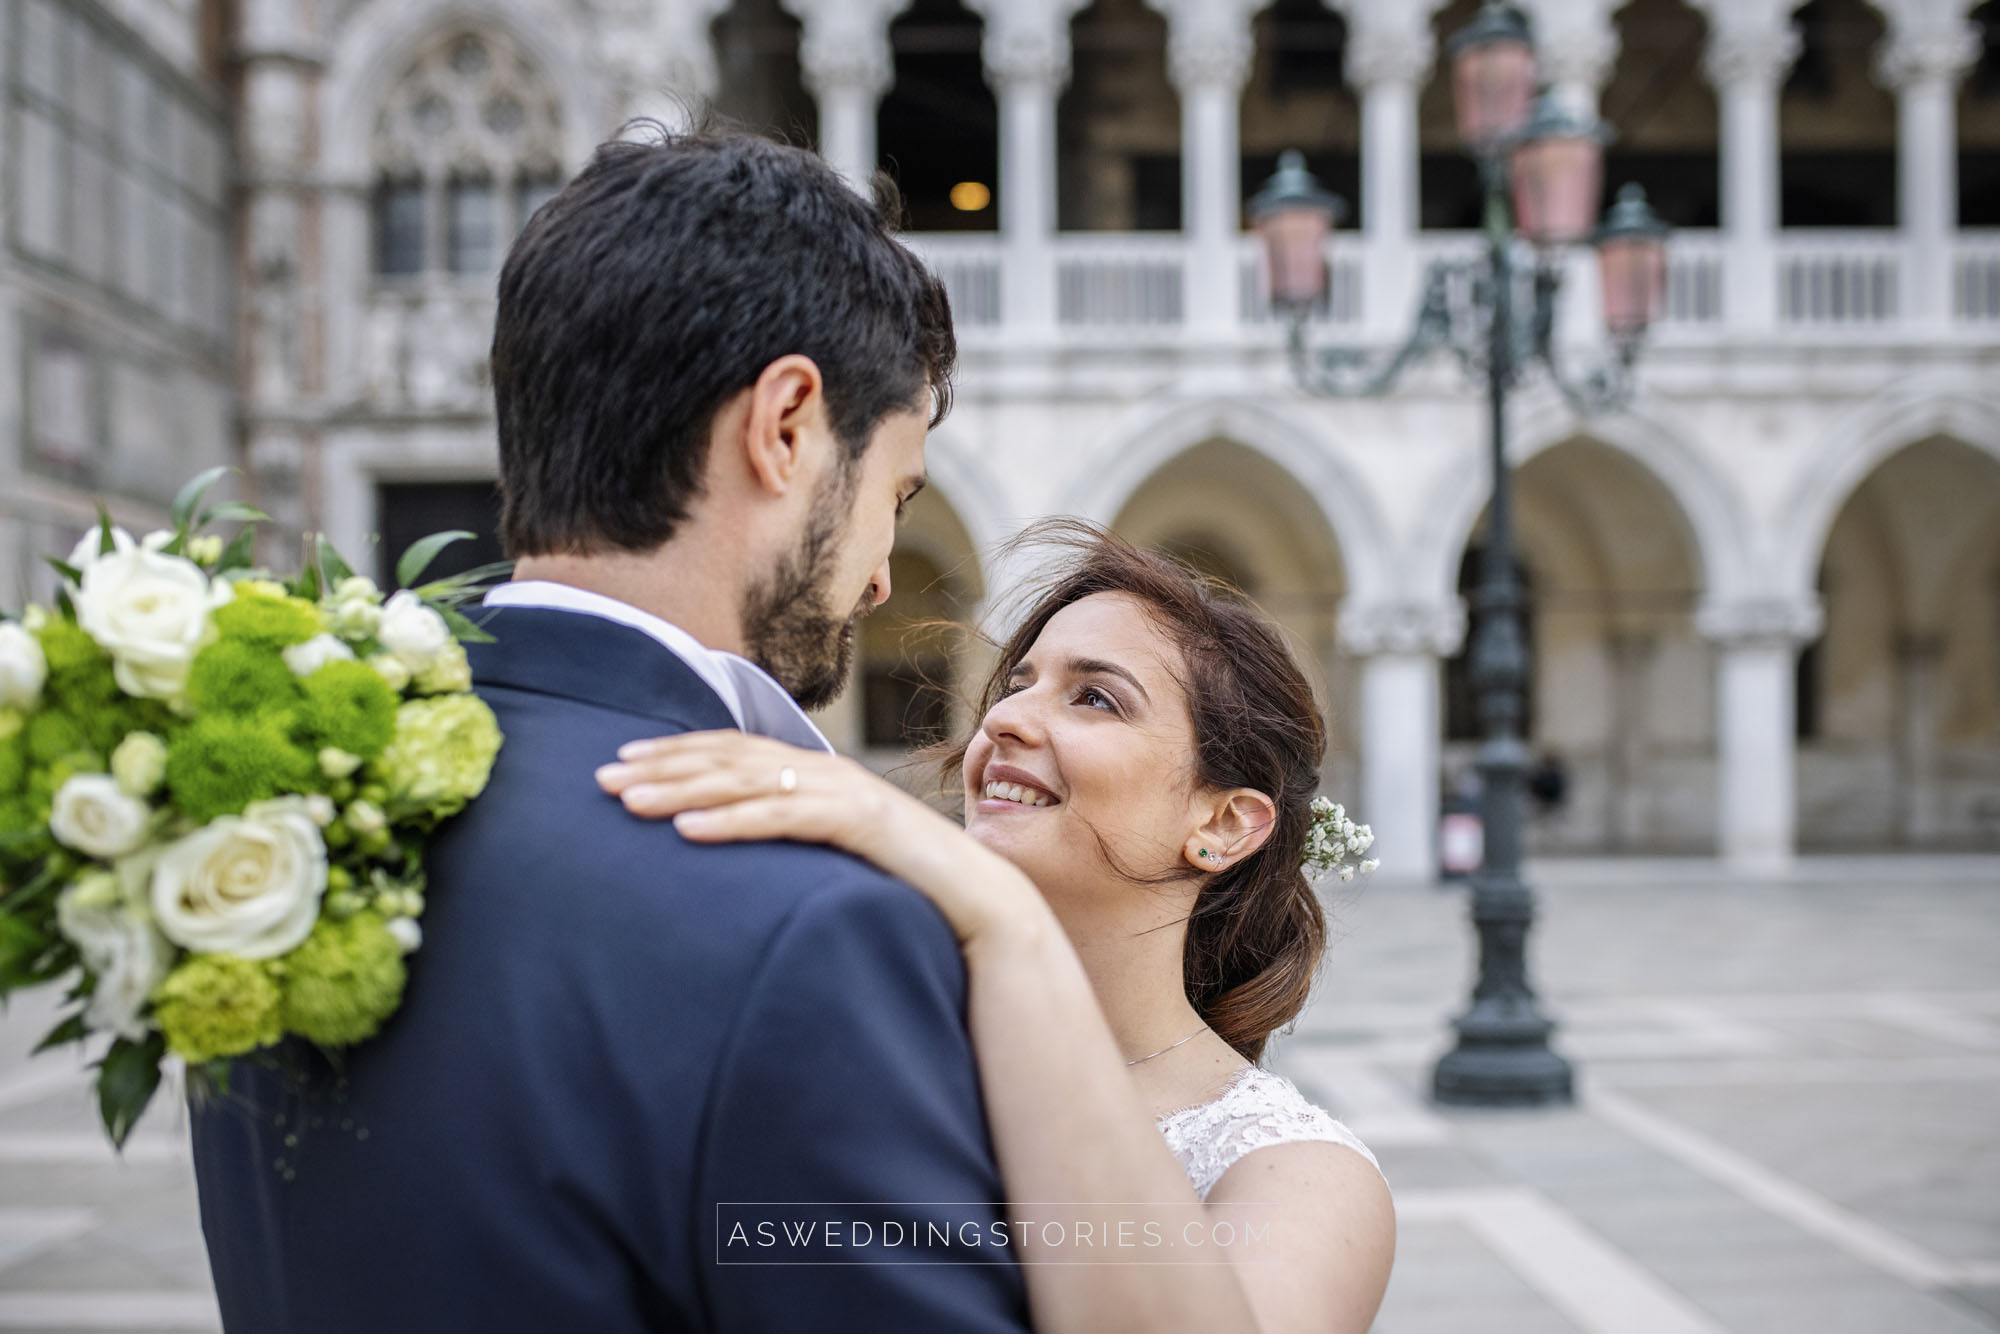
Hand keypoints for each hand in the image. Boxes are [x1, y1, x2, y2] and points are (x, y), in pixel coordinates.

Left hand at [595, 731, 1044, 946]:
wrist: (976, 903)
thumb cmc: (902, 887)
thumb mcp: (831, 857)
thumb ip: (791, 839)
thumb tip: (734, 847)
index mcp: (816, 775)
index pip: (733, 751)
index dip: (675, 752)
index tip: (620, 761)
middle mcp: (825, 772)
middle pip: (729, 757)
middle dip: (662, 765)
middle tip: (601, 776)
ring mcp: (845, 792)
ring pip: (749, 780)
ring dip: (683, 789)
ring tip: (630, 802)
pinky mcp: (860, 822)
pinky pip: (784, 817)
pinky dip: (733, 820)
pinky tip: (689, 831)